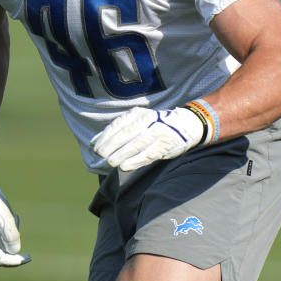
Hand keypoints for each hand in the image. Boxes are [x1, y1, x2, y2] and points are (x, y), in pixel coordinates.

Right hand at [0, 161, 29, 266]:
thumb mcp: (2, 214)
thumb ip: (10, 233)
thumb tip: (15, 250)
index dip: (14, 261)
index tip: (27, 258)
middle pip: (0, 250)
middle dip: (11, 239)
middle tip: (15, 219)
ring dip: (8, 232)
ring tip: (10, 214)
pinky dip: (3, 229)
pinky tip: (5, 215)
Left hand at [92, 105, 210, 171]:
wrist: (185, 125)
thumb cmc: (154, 125)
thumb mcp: (136, 122)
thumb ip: (117, 131)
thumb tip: (94, 142)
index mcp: (138, 114)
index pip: (119, 125)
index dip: (106, 137)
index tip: (96, 148)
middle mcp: (148, 120)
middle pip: (127, 134)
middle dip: (112, 146)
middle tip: (102, 156)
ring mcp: (158, 133)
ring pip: (136, 145)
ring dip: (122, 155)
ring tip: (112, 162)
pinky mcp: (165, 146)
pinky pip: (147, 154)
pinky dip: (135, 161)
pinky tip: (125, 166)